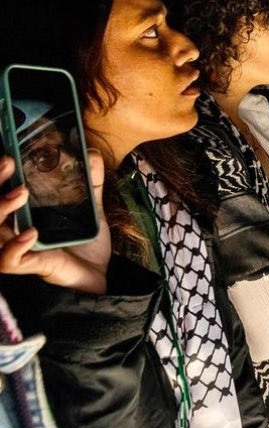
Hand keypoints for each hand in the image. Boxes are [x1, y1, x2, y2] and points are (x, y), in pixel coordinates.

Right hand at [0, 152, 110, 293]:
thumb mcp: (90, 208)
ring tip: (21, 193)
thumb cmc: (84, 241)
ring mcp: (18, 248)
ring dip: (0, 208)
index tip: (9, 156)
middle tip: (9, 163)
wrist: (100, 273)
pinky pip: (7, 260)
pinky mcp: (29, 266)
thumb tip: (92, 154)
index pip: (1, 191)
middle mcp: (13, 228)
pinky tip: (29, 233)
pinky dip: (13, 246)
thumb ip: (91, 183)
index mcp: (23, 212)